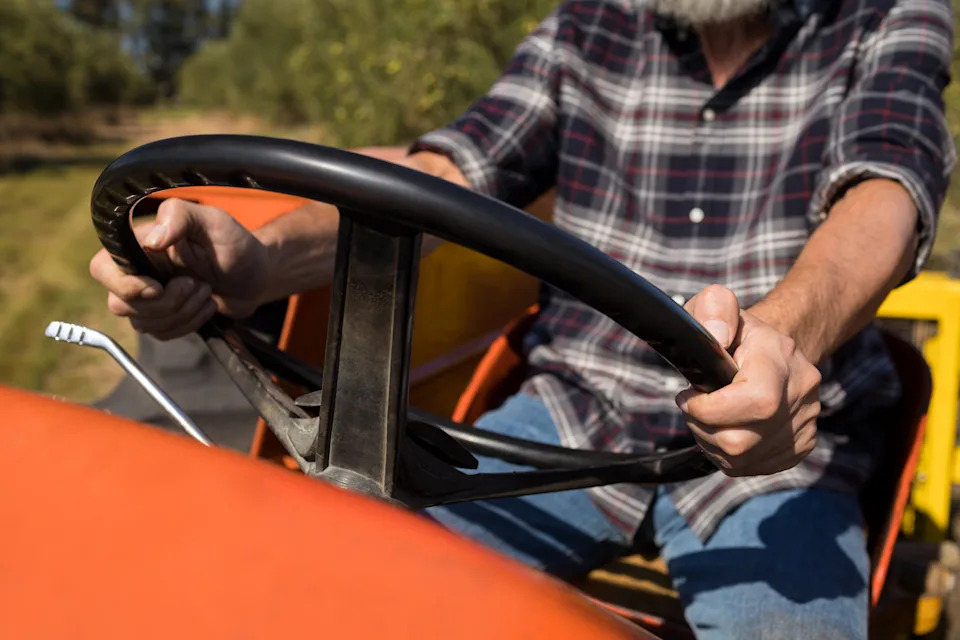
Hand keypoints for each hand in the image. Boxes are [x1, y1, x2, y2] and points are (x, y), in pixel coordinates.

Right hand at [89, 198, 270, 339]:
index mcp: (139, 245)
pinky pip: (162, 334)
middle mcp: (137, 271)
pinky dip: (189, 324)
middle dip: (167, 302)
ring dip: (183, 312)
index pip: (102, 269)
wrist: (255, 274)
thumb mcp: (214, 221)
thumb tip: (152, 239)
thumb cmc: (233, 243)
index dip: (125, 285)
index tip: (159, 287)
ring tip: (206, 290)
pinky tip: (207, 306)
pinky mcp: (163, 318)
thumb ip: (180, 217)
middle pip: (121, 304)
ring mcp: (148, 298)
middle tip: (199, 284)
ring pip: (143, 323)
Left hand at [677, 285, 820, 475]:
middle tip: (693, 409)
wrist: (774, 348)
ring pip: (745, 460)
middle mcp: (802, 390)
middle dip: (703, 429)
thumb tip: (716, 338)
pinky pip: (756, 467)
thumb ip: (713, 310)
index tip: (688, 397)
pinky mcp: (802, 443)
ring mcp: (807, 420)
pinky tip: (724, 431)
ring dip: (712, 444)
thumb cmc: (735, 330)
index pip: (755, 400)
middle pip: (742, 441)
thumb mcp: (716, 306)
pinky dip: (730, 457)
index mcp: (780, 355)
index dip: (710, 409)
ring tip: (706, 419)